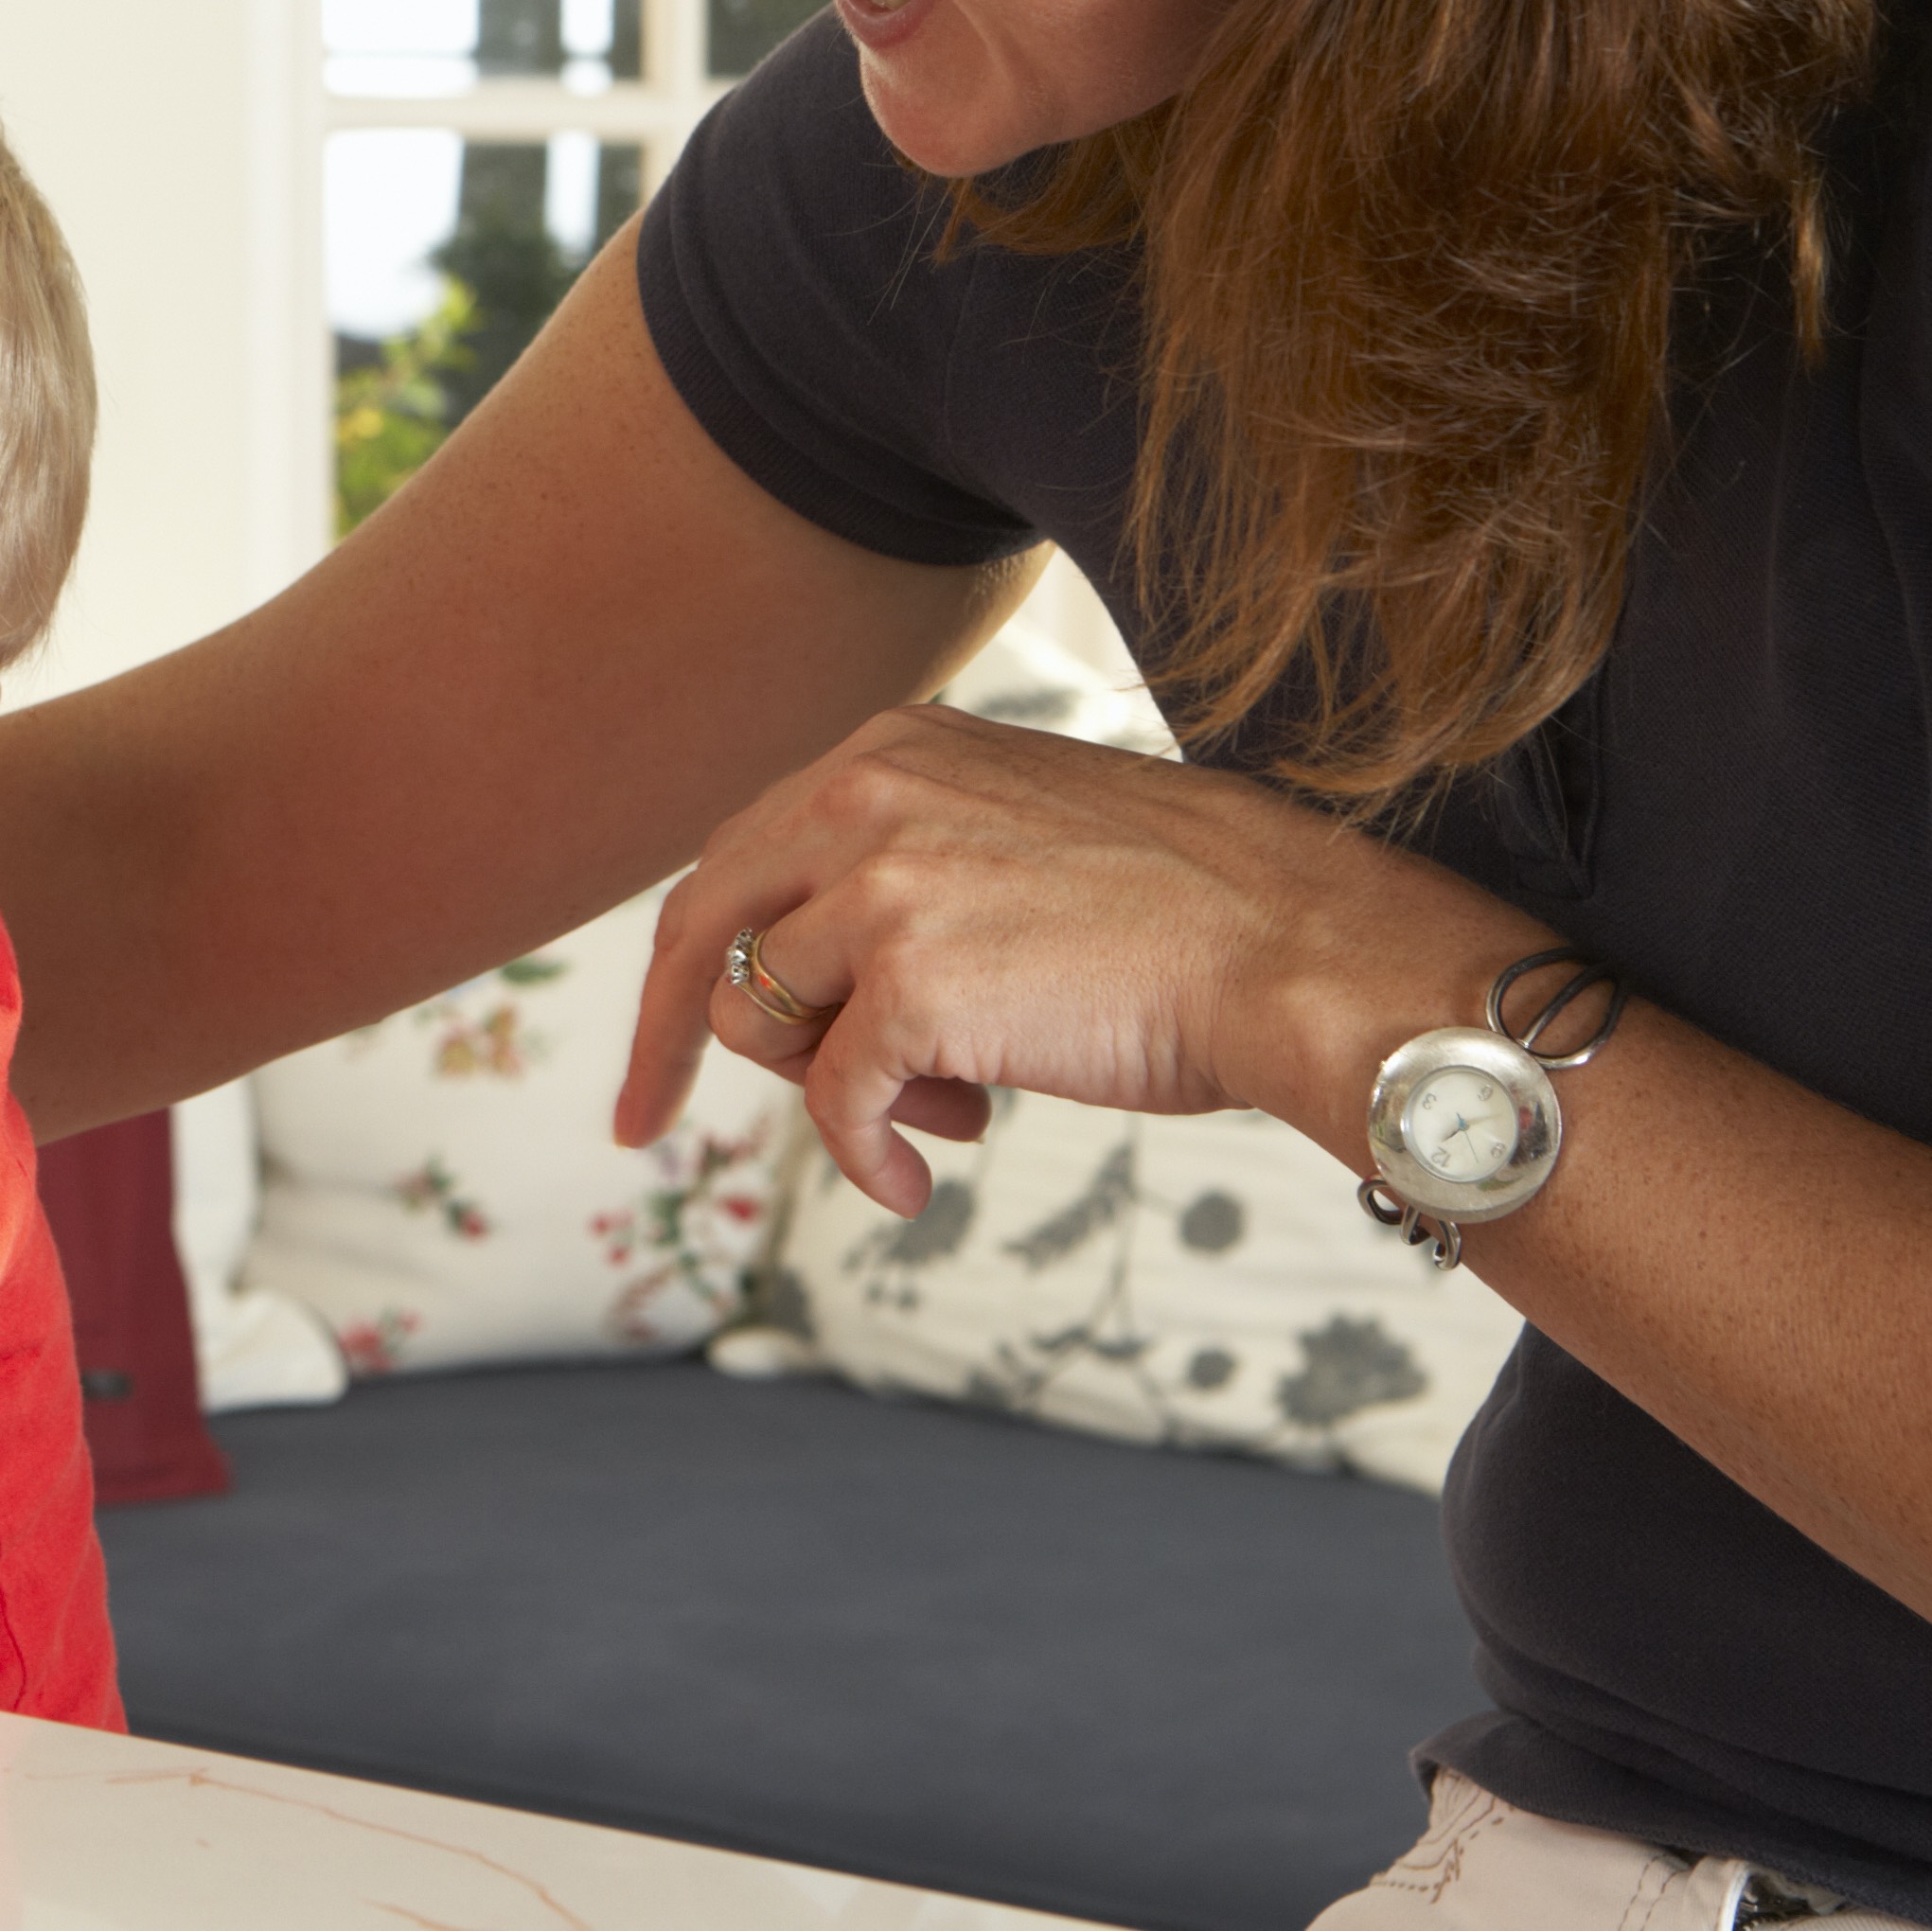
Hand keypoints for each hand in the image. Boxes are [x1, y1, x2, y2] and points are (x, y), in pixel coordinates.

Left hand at [613, 703, 1517, 1215]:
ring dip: (833, 1090)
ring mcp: (884, 887)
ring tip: (947, 1113)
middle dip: (666, 1034)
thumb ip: (905, 870)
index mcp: (889, 751)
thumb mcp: (1014, 833)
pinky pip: (831, 1102)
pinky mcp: (913, 986)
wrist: (1291, 946)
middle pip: (704, 928)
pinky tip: (914, 1181)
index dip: (688, 955)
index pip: (736, 854)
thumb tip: (809, 979)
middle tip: (640, 1120)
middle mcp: (865, 796)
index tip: (659, 1036)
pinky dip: (863, 1157)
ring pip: (766, 1018)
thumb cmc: (1182, 911)